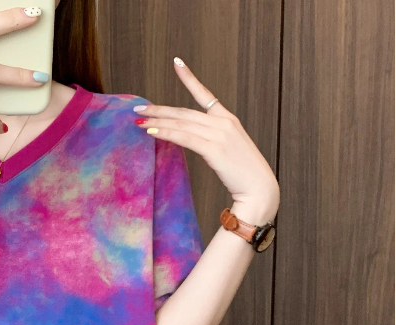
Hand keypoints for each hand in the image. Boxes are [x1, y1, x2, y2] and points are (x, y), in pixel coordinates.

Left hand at [134, 57, 279, 223]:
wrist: (259, 189)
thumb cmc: (243, 174)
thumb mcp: (229, 150)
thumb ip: (212, 141)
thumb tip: (191, 141)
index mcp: (227, 119)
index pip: (204, 94)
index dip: (189, 78)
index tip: (176, 63)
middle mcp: (223, 122)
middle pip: (184, 112)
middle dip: (159, 109)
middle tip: (138, 108)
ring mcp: (219, 134)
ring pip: (181, 124)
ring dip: (157, 122)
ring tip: (138, 121)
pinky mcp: (214, 149)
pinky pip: (185, 138)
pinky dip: (167, 133)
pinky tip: (152, 132)